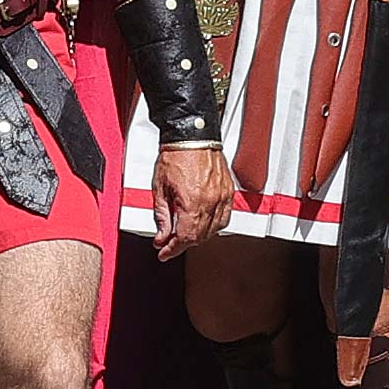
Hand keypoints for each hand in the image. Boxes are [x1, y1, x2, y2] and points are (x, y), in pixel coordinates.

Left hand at [149, 141, 235, 257]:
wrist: (192, 136)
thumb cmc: (175, 156)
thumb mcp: (160, 188)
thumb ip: (162, 216)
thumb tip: (162, 236)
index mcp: (192, 203)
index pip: (185, 238)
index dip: (173, 249)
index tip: (164, 252)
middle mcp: (210, 202)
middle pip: (200, 237)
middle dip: (183, 244)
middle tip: (170, 244)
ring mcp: (222, 197)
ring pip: (214, 230)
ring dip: (199, 237)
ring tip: (185, 235)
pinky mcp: (228, 191)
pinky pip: (225, 217)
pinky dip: (214, 226)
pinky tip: (204, 225)